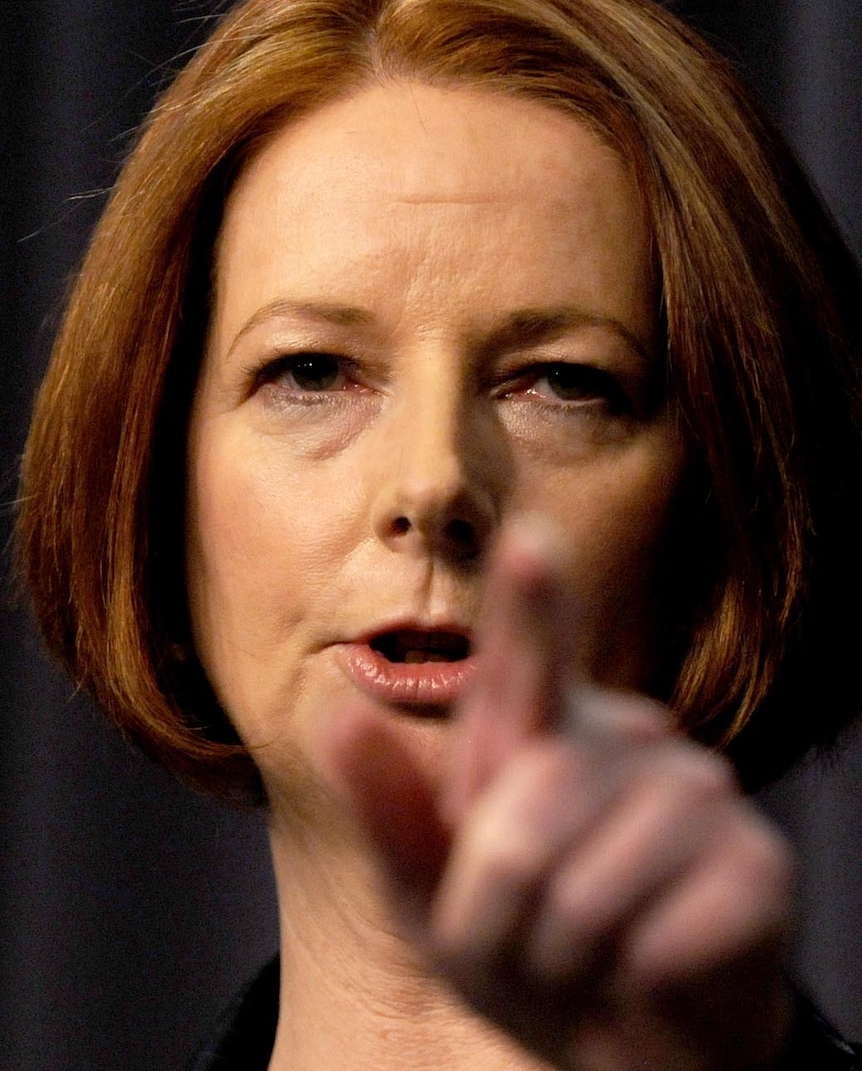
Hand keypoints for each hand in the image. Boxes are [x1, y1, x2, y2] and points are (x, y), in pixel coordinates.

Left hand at [325, 519, 794, 1070]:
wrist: (626, 1045)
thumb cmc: (525, 949)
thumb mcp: (434, 892)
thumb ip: (391, 807)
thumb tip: (335, 712)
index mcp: (545, 730)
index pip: (530, 656)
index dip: (531, 602)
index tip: (530, 543)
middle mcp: (630, 736)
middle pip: (522, 812)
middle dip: (492, 910)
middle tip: (520, 944)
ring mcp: (700, 791)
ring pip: (584, 884)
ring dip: (555, 960)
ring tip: (582, 960)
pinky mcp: (759, 865)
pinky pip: (657, 940)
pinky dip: (628, 988)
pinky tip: (646, 975)